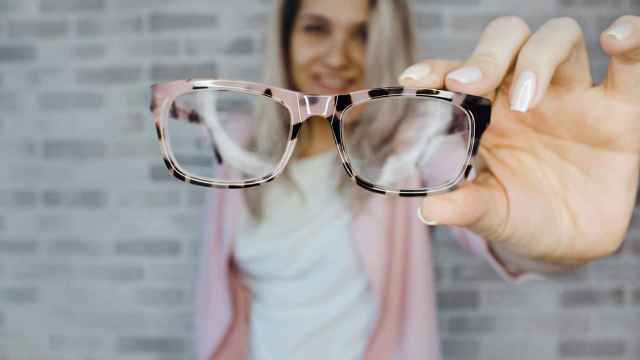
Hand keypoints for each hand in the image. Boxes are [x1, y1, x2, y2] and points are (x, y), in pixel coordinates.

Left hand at [400, 16, 639, 267]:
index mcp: (487, 111)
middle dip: (486, 55)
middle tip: (469, 85)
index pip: (459, 73)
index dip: (437, 68)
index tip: (413, 79)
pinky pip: (632, 65)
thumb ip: (465, 207)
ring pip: (558, 38)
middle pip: (508, 40)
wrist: (570, 242)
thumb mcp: (491, 215)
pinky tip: (615, 42)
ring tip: (526, 100)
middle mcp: (526, 93)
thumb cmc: (521, 217)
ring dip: (538, 56)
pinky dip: (631, 40)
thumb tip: (427, 211)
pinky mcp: (619, 110)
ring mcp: (572, 96)